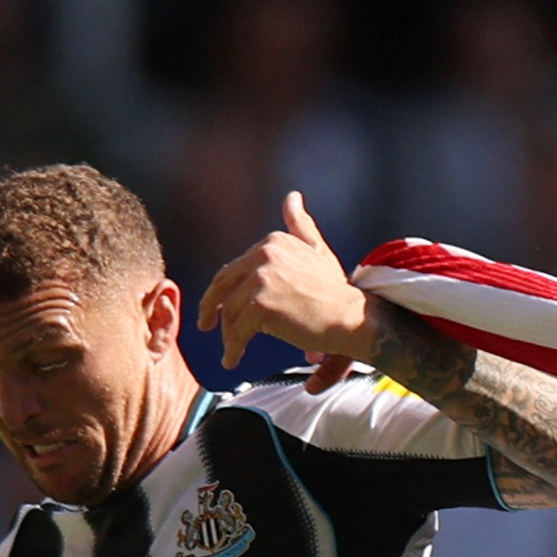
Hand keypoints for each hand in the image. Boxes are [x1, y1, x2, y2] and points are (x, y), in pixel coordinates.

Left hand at [199, 192, 376, 372]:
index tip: (223, 305)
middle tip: (206, 325)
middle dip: (212, 307)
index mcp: (272, 242)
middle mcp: (263, 254)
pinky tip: (233, 360)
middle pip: (225, 285)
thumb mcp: (317, 251)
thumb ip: (301, 225)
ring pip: (230, 311)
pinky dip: (232, 348)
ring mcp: (260, 279)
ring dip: (228, 334)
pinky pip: (237, 331)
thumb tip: (292, 197)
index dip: (228, 289)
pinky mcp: (259, 306)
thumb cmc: (336, 292)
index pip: (237, 268)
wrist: (350, 317)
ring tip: (230, 351)